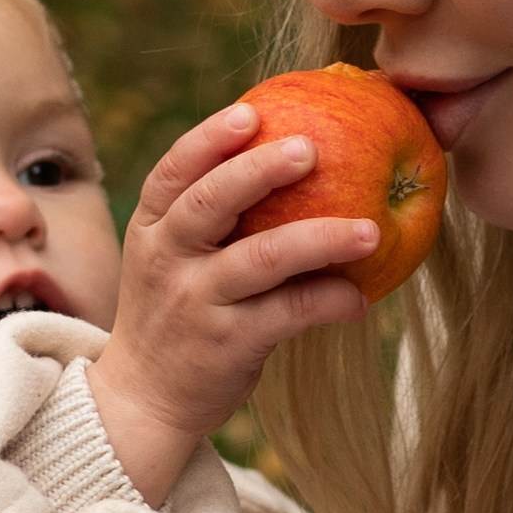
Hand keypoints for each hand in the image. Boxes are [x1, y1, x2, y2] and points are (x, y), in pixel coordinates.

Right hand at [87, 100, 371, 504]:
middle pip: (210, 202)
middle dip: (259, 171)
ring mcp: (196, 303)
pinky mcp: (228, 344)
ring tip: (369, 230)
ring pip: (259, 260)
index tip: (250, 113)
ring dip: (319, 239)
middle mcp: (167, 259)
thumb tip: (293, 147)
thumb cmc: (174, 312)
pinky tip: (360, 297)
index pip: (173, 172)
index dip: (209, 139)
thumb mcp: (169, 257)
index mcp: (152, 227)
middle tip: (312, 148)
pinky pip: (288, 313)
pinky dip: (329, 300)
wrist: (142, 400)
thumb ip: (210, 213)